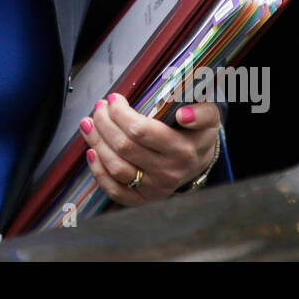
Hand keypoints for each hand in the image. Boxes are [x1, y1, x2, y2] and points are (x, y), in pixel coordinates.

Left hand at [78, 95, 220, 205]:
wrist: (199, 161)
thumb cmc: (196, 132)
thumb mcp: (208, 115)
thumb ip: (201, 111)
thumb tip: (183, 115)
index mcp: (182, 149)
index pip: (141, 130)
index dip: (120, 113)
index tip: (113, 98)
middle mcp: (168, 172)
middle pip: (124, 147)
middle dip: (104, 123)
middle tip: (99, 108)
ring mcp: (154, 188)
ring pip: (116, 167)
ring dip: (96, 143)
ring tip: (89, 123)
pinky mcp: (143, 199)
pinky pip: (115, 190)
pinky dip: (98, 171)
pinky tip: (91, 152)